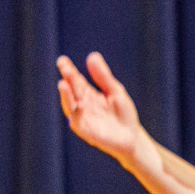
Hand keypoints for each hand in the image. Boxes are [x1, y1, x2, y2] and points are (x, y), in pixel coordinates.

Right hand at [57, 52, 151, 169]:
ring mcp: (83, 118)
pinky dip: (77, 114)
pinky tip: (79, 104)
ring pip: (70, 106)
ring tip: (63, 84)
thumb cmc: (123, 115)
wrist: (132, 138)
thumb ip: (103, 76)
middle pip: (72, 90)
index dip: (69, 70)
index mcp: (88, 95)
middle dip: (67, 79)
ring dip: (66, 96)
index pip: (76, 80)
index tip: (62, 60)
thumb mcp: (115, 91)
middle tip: (63, 66)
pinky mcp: (86, 131)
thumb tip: (92, 56)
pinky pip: (78, 122)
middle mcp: (82, 105)